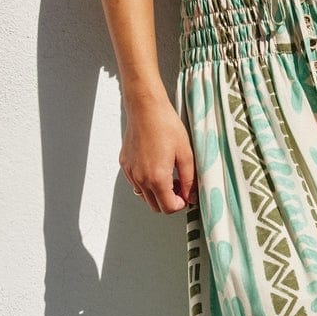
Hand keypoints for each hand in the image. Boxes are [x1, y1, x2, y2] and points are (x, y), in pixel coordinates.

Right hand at [120, 93, 197, 212]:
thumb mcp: (185, 154)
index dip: (180, 204)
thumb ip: (189, 180)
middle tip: (178, 185)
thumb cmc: (166, 125)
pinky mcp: (125, 165)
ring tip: (167, 175)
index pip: (168, 208)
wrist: (145, 108)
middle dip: (169, 201)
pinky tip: (155, 166)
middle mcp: (141, 179)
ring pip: (144, 196)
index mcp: (157, 178)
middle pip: (155, 206)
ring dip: (157, 193)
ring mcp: (130, 173)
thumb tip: (191, 196)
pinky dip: (146, 182)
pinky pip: (136, 184)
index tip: (186, 195)